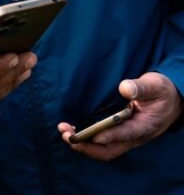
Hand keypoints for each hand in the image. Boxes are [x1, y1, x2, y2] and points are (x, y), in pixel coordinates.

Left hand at [58, 72, 183, 160]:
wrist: (172, 100)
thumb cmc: (162, 92)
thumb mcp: (155, 86)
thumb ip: (141, 87)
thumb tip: (124, 88)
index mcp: (145, 126)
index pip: (126, 134)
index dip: (109, 135)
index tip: (92, 134)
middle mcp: (134, 136)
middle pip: (109, 150)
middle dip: (86, 145)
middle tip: (66, 134)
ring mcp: (126, 137)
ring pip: (104, 149)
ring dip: (83, 144)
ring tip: (64, 132)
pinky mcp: (120, 134)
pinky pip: (102, 143)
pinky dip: (86, 140)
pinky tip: (72, 130)